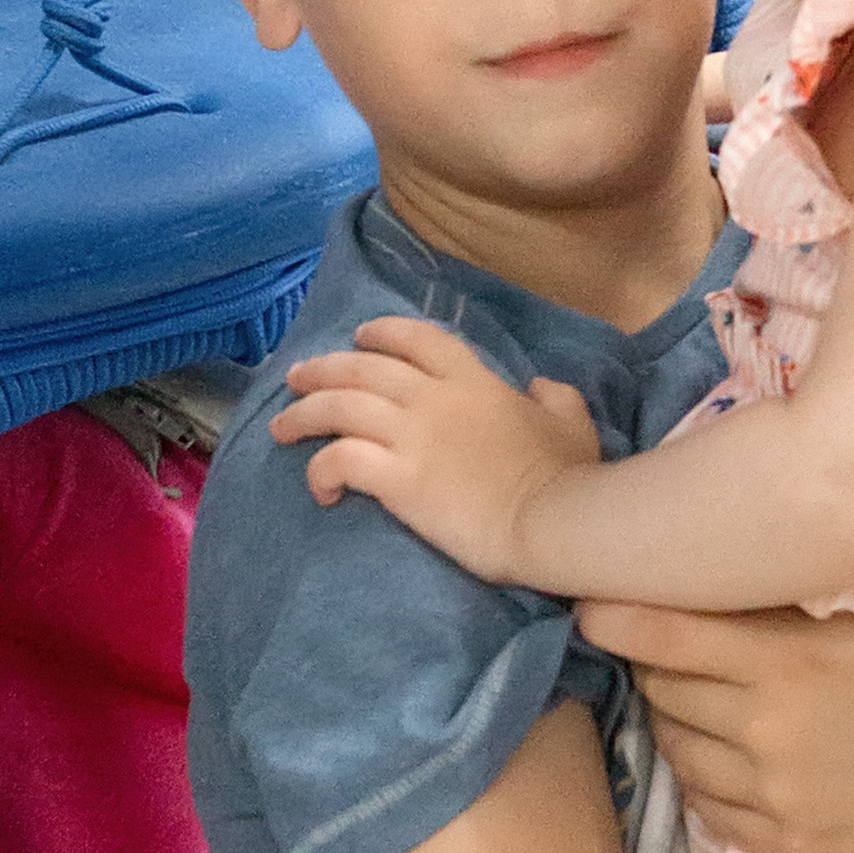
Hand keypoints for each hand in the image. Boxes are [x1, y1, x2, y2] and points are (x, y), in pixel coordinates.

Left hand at [271, 316, 599, 582]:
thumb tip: (540, 387)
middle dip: (321, 369)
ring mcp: (411, 437)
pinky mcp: (397, 480)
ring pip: (337, 408)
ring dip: (302, 414)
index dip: (380, 333)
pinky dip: (320, 470)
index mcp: (472, 379)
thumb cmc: (566, 474)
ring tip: (280, 426)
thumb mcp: (572, 422)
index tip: (358, 338)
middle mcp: (433, 398)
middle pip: (361, 368)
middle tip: (295, 378)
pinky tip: (319, 489)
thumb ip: (555, 397)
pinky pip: (340, 461)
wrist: (552, 519)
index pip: (415, 339)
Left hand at [577, 596, 853, 852]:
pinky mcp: (789, 841)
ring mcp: (774, 794)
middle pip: (663, 692)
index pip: (664, 635)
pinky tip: (722, 757)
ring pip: (677, 752)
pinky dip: (702, 780)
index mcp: (786, 661)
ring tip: (697, 702)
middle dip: (654, 666)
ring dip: (674, 722)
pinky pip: (708, 809)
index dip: (615, 617)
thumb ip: (784, 611)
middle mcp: (766, 729)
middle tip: (669, 649)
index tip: (590, 605)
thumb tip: (709, 585)